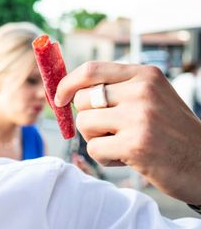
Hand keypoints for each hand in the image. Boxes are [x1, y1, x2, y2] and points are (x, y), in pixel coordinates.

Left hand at [55, 62, 200, 204]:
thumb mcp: (151, 99)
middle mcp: (142, 91)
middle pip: (82, 100)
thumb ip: (116, 90)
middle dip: (88, 119)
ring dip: (96, 140)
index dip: (67, 84)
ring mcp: (139, 117)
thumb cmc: (170, 133)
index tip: (58, 99)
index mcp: (145, 76)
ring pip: (84, 124)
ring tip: (123, 144)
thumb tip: (66, 92)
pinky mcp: (135, 145)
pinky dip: (105, 158)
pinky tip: (128, 158)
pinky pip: (94, 149)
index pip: (91, 70)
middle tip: (111, 132)